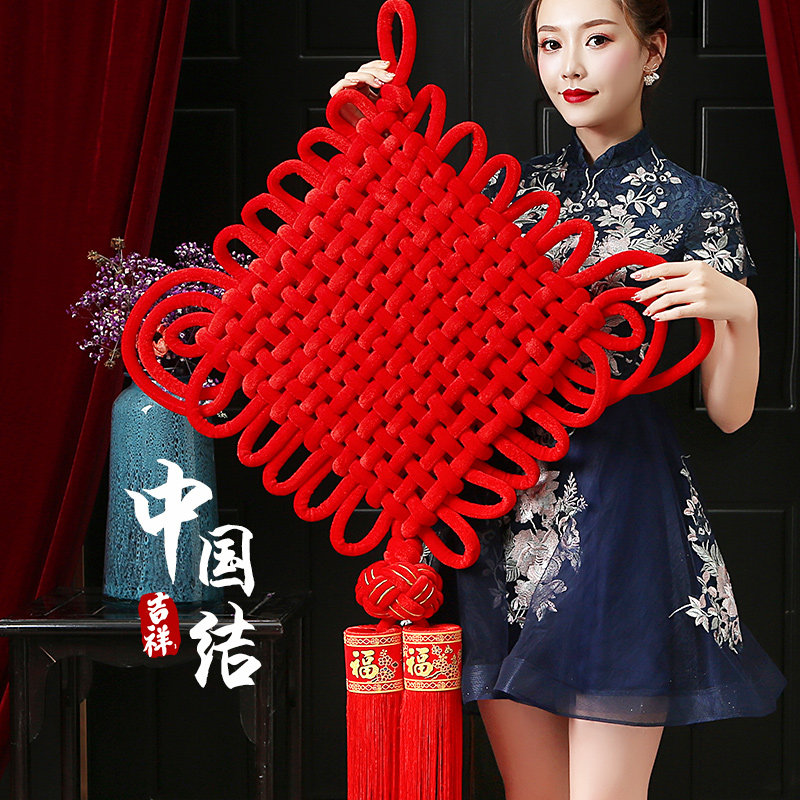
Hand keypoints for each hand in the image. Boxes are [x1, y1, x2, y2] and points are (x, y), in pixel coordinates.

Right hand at [329, 60, 394, 126]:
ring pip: (353, 75)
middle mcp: (355, 88)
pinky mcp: (337, 100)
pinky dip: (347, 82)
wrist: (366, 144)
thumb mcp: (387, 108)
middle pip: (363, 70)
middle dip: (377, 72)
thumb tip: (400, 80)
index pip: (369, 70)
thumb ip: (391, 95)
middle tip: (389, 78)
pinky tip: (356, 83)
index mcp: (366, 88)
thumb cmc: (377, 129)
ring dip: (366, 77)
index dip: (378, 66)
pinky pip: (339, 86)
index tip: (389, 66)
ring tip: (379, 84)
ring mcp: (346, 93)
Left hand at [630, 260, 756, 324]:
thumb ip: (681, 275)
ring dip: (654, 306)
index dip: (648, 272)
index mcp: (696, 266)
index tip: (635, 276)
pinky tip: (658, 317)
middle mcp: (697, 278)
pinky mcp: (702, 308)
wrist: (740, 301)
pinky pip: (678, 312)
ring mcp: (700, 293)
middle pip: (664, 285)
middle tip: (636, 297)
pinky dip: (665, 315)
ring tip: (647, 311)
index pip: (666, 267)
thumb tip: (657, 276)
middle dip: (647, 292)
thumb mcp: (701, 274)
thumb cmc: (718, 287)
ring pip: (668, 299)